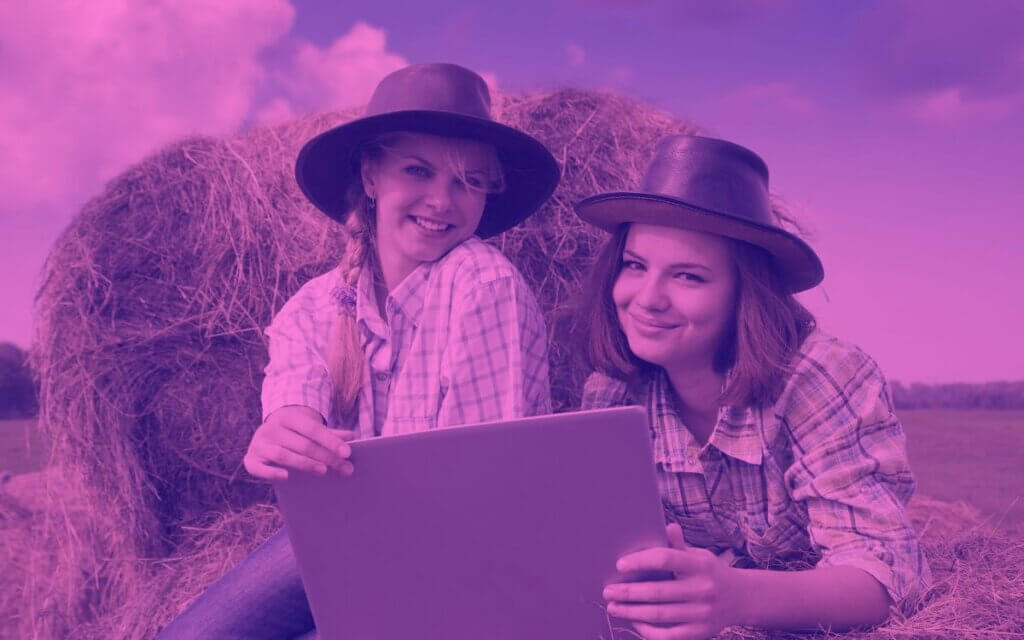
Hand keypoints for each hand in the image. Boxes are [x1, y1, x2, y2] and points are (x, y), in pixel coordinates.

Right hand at [243, 405, 355, 480]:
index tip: (347, 453)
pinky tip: (286, 477)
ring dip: (304, 464)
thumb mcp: (311, 428)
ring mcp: (260, 443)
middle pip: (302, 444)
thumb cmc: (296, 433)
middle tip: (344, 469)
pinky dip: (271, 473)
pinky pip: (258, 468)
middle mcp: (273, 428)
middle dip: (325, 457)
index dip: (331, 441)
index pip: (313, 429)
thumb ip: (330, 434)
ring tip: (323, 471)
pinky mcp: (250, 458)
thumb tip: (352, 437)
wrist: (267, 431)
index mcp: (290, 418)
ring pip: (283, 455)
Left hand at [602, 523, 740, 639]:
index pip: (665, 559)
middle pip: (658, 592)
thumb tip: (668, 526)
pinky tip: (634, 624)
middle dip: (628, 592)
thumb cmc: (711, 572)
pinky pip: (669, 635)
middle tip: (607, 591)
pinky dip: (648, 631)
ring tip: (613, 607)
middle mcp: (702, 589)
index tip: (620, 565)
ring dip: (632, 612)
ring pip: (659, 615)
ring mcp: (702, 613)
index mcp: (700, 565)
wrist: (742, 598)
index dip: (640, 561)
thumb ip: (679, 545)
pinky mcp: (700, 632)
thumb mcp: (699, 555)